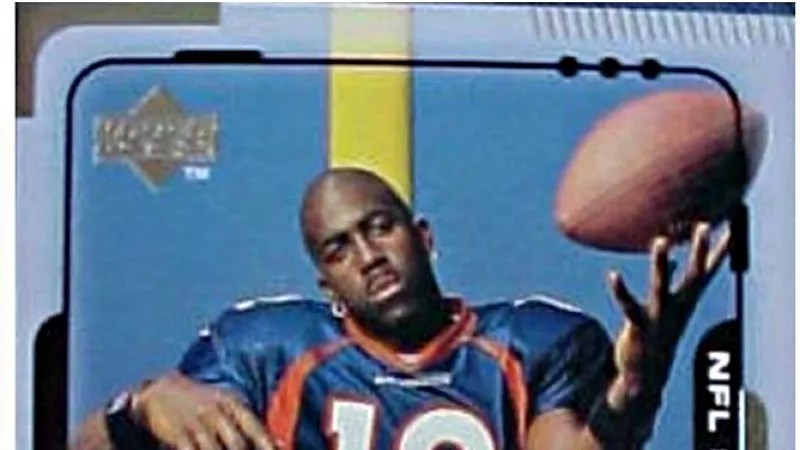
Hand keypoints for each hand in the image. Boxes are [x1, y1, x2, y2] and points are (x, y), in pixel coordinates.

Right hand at [131, 371, 279, 449]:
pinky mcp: (179, 434)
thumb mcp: (226, 402)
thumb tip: (280, 443)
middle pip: (237, 445)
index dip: (268, 445)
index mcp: (232, 403)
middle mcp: (217, 412)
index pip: (255, 428)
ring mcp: (197, 423)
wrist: (160, 390)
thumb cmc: (202, 401)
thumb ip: (249, 423)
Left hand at [606, 222, 729, 407]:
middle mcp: (678, 306)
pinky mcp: (639, 327)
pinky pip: (630, 306)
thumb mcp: (670, 305)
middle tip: (706, 224)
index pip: (707, 270)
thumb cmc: (658, 332)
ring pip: (661, 285)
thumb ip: (673, 280)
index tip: (731, 227)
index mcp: (686, 299)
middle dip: (700, 250)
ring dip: (662, 263)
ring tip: (661, 240)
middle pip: (693, 274)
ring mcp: (660, 316)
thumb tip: (676, 259)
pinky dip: (621, 291)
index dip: (719, 250)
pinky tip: (613, 274)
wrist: (646, 375)